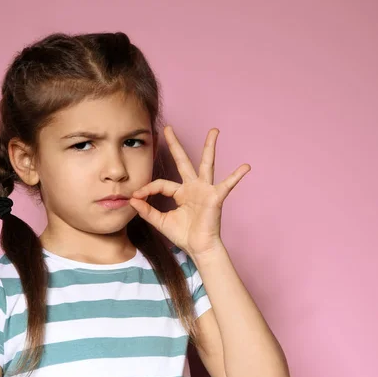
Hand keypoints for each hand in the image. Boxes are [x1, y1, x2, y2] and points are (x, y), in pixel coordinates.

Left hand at [129, 126, 250, 258]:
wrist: (199, 248)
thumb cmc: (184, 235)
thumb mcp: (160, 221)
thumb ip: (146, 210)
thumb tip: (132, 200)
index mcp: (180, 193)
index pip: (161, 184)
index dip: (147, 189)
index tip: (137, 196)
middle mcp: (192, 187)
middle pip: (183, 161)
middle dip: (175, 145)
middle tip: (169, 128)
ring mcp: (205, 190)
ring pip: (206, 164)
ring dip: (209, 147)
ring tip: (213, 131)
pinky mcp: (215, 197)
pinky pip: (227, 184)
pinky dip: (236, 176)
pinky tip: (245, 167)